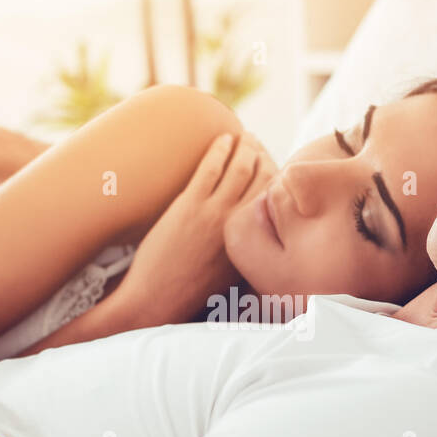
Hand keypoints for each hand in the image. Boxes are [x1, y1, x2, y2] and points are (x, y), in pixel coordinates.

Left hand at [107, 130, 277, 326]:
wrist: (158, 299)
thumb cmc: (191, 291)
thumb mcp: (232, 277)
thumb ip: (248, 253)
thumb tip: (256, 239)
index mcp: (253, 242)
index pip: (275, 201)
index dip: (277, 178)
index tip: (273, 166)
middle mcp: (239, 225)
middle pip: (263, 180)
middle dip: (264, 156)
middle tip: (258, 145)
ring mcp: (214, 213)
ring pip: (240, 169)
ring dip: (245, 148)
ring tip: (244, 137)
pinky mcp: (190, 205)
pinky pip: (210, 167)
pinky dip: (219, 149)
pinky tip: (222, 139)